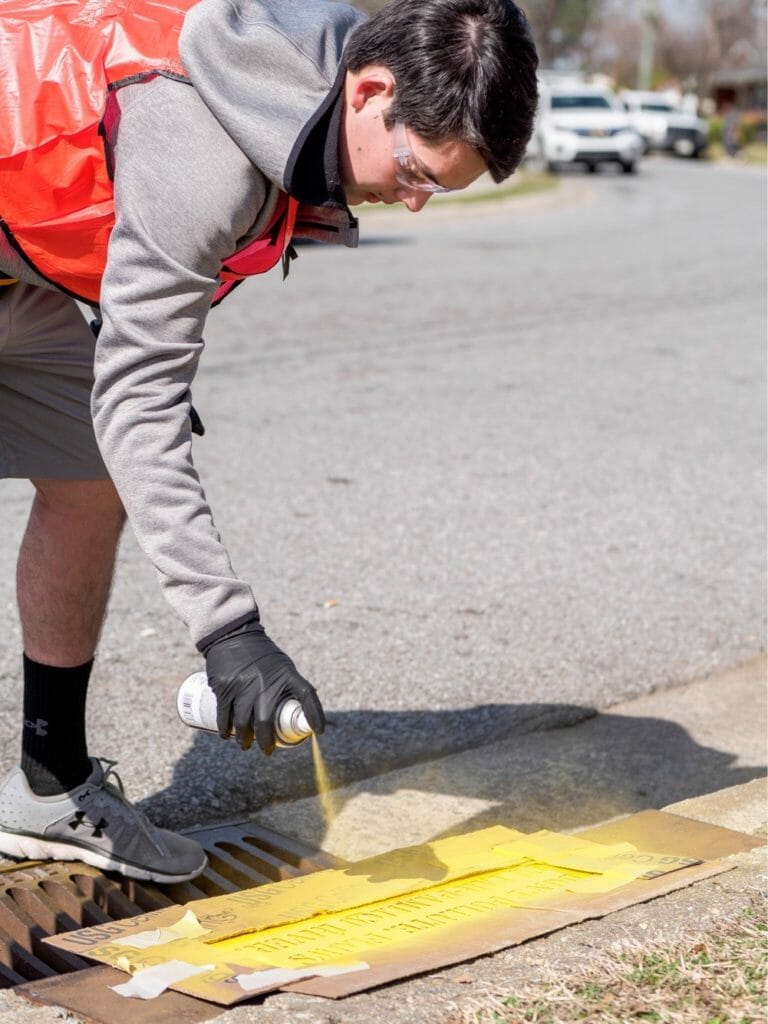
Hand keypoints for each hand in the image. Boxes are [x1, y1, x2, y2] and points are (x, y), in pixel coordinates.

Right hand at [203, 620, 324, 753]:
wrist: (232, 634)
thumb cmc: (261, 655)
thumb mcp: (281, 665)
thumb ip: (290, 685)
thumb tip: (301, 713)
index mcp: (285, 674)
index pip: (307, 695)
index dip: (315, 715)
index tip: (318, 732)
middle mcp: (265, 681)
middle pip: (267, 721)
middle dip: (267, 742)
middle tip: (268, 751)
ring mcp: (243, 685)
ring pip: (243, 723)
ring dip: (244, 739)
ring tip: (245, 746)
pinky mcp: (224, 687)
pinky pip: (225, 715)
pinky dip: (225, 729)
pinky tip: (227, 735)